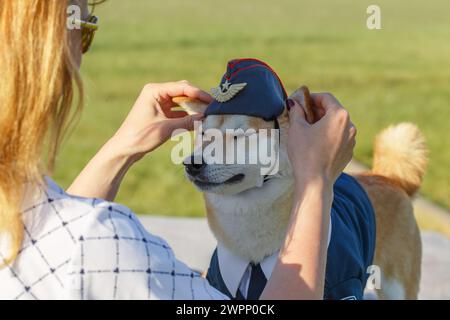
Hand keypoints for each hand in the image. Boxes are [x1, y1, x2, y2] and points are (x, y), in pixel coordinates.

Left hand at [67, 81, 210, 200]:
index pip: (182, 88)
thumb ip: (187, 122)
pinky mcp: (161, 113)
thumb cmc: (141, 136)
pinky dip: (188, 116)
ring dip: (193, 108)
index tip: (212, 101)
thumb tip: (205, 118)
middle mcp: (156, 94)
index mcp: (154, 91)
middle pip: (183, 92)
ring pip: (182, 102)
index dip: (199, 93)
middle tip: (212, 107)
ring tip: (207, 114)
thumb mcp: (166, 128)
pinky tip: (198, 122)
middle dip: (198, 99)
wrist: (125, 149)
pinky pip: (178, 111)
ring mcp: (159, 103)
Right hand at [287, 93, 355, 184]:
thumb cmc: (305, 153)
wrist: (315, 182)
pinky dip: (328, 136)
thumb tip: (294, 103)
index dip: (311, 97)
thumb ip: (296, 111)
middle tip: (301, 116)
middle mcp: (350, 126)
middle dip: (316, 111)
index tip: (300, 101)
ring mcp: (351, 140)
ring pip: (336, 125)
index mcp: (339, 115)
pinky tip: (315, 144)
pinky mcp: (348, 152)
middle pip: (333, 110)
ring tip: (307, 131)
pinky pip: (338, 138)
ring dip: (322, 124)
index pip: (326, 97)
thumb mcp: (296, 128)